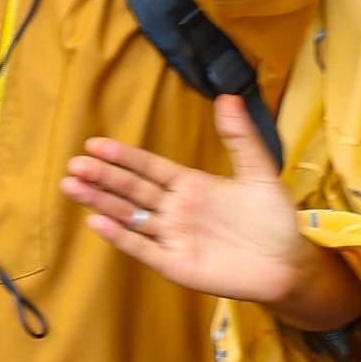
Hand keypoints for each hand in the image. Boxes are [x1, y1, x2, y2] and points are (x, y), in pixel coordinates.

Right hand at [61, 96, 327, 304]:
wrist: (288, 263)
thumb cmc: (274, 218)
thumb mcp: (259, 172)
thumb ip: (241, 137)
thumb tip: (228, 96)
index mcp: (189, 185)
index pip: (148, 167)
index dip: (122, 157)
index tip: (94, 144)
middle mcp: (175, 209)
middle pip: (131, 190)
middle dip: (103, 177)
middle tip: (74, 164)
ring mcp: (172, 237)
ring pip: (129, 217)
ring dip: (101, 203)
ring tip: (72, 187)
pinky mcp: (175, 264)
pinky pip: (143, 248)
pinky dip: (121, 237)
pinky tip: (97, 223)